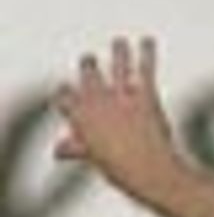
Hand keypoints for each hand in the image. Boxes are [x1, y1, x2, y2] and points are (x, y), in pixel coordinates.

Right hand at [53, 36, 180, 203]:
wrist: (151, 175)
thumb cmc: (121, 172)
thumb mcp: (94, 158)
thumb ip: (76, 148)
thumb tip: (57, 151)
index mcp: (81, 117)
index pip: (64, 95)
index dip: (66, 93)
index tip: (67, 91)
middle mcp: (97, 101)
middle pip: (88, 71)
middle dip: (89, 66)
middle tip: (90, 62)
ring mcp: (121, 96)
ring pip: (116, 62)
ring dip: (119, 51)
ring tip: (120, 43)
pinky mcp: (144, 96)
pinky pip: (145, 67)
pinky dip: (147, 52)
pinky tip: (148, 41)